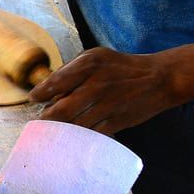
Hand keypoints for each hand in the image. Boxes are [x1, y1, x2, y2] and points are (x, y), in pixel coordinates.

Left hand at [30, 47, 177, 133]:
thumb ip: (71, 69)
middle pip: (61, 109)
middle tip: (41, 118)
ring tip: (53, 128)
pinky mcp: (116, 121)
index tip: (34, 98)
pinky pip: (90, 134)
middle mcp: (97, 86)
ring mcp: (107, 106)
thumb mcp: (96, 56)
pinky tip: (72, 134)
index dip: (40, 93)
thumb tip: (47, 86)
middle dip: (46, 117)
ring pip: (74, 125)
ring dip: (60, 129)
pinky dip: (78, 136)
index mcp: (89, 66)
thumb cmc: (121, 67)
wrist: (159, 79)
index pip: (55, 82)